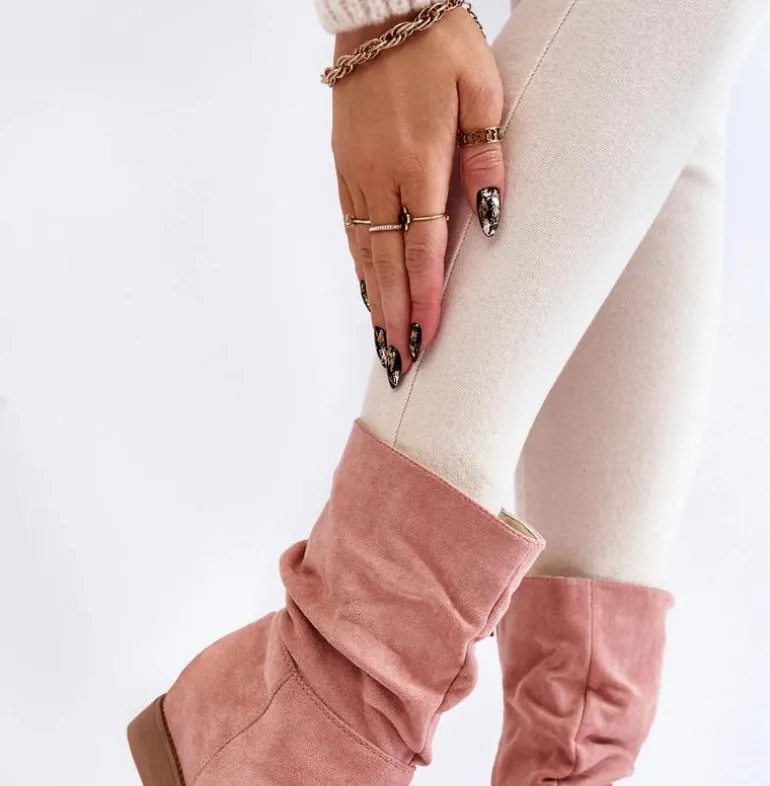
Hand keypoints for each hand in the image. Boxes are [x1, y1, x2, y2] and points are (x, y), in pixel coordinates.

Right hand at [333, 7, 504, 386]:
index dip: (426, 298)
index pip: (422, 247)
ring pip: (363, 250)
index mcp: (418, 160)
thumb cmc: (441, 44)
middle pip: (386, 263)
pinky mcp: (343, 164)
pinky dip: (359, 265)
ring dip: (374, 301)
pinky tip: (367, 290)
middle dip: (395, 318)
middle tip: (400, 366)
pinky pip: (350, 226)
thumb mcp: (482, 89)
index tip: (428, 340)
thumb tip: (491, 220)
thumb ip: (486, 157)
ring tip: (383, 343)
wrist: (382, 7)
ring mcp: (355, 172)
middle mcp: (379, 175)